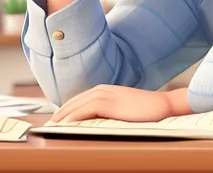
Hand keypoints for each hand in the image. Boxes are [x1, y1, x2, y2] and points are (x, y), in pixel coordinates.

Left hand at [51, 85, 183, 123]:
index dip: (68, 108)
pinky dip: (74, 116)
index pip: (81, 98)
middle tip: (50, 122)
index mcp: (105, 90)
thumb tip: (100, 120)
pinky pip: (86, 109)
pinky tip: (66, 123)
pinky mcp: (109, 103)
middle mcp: (103, 89)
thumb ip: (111, 111)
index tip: (58, 117)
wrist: (162, 105)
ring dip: (64, 114)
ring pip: (78, 104)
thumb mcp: (124, 108)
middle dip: (62, 111)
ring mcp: (106, 94)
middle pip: (76, 100)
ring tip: (54, 124)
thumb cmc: (146, 110)